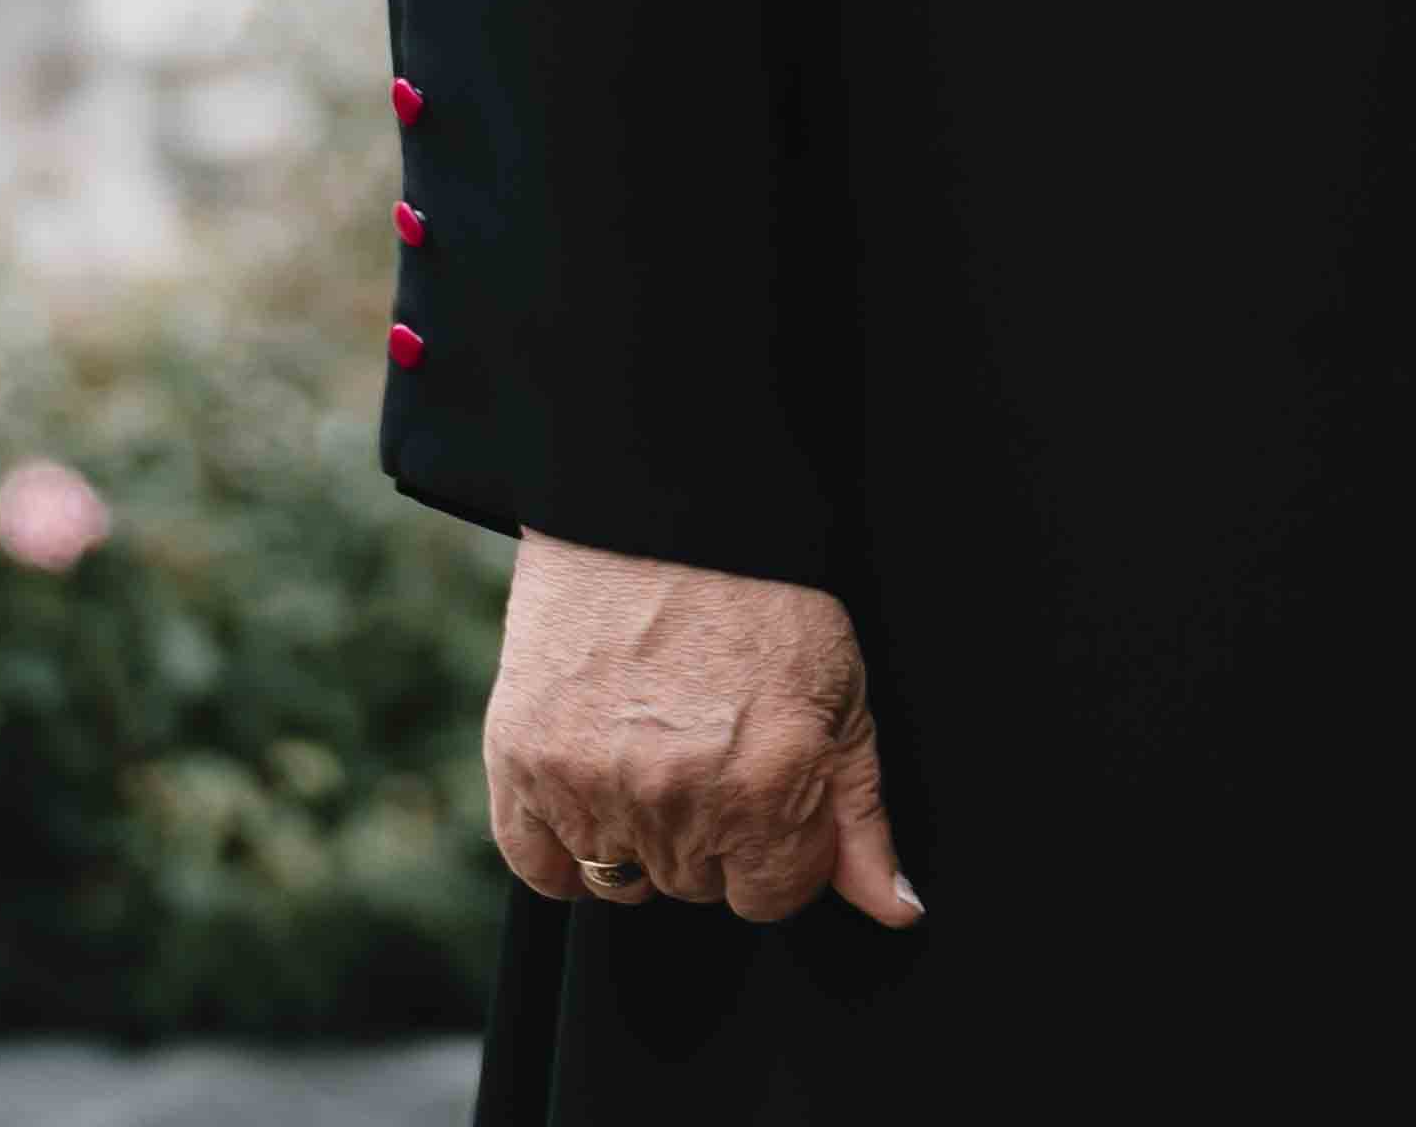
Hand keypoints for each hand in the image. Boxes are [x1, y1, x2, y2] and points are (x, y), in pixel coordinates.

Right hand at [484, 531, 920, 930]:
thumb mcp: (843, 694)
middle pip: (699, 886)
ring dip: (644, 832)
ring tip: (656, 744)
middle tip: (712, 743)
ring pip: (626, 878)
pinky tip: (596, 785)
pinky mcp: (522, 763)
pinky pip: (542, 868)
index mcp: (770, 785)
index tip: (771, 791)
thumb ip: (862, 816)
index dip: (778, 849)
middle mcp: (680, 799)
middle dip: (715, 832)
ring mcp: (593, 785)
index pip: (772, 897)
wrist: (660, 504)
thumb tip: (894, 910)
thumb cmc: (766, 591)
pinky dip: (565, 845)